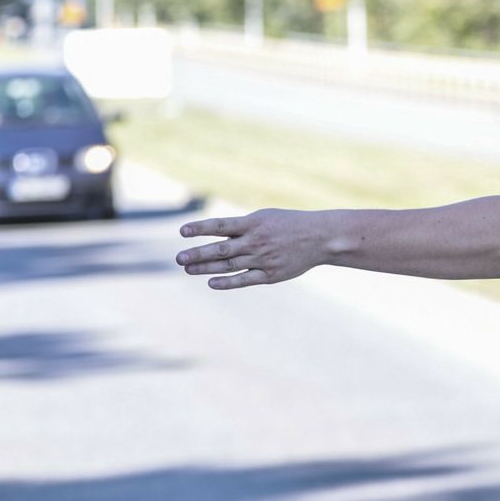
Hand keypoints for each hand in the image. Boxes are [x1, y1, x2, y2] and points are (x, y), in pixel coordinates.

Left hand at [176, 209, 325, 288]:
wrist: (320, 238)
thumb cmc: (290, 225)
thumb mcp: (266, 217)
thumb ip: (242, 227)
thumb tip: (216, 235)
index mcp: (254, 223)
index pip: (220, 225)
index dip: (200, 228)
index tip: (182, 231)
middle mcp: (256, 241)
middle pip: (221, 249)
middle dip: (198, 254)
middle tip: (179, 259)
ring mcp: (263, 259)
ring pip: (229, 265)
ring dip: (206, 268)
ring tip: (188, 269)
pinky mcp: (271, 275)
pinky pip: (245, 279)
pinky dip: (227, 282)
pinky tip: (212, 282)